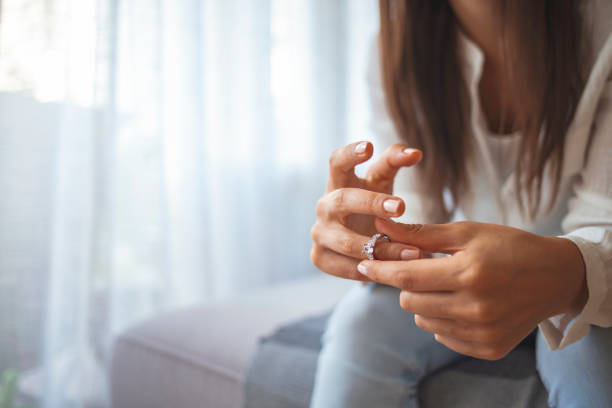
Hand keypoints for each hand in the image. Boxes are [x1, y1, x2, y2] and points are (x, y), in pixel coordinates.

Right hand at [310, 141, 422, 280]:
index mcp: (338, 182)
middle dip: (371, 203)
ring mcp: (319, 233)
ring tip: (413, 252)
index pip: (336, 161)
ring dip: (380, 248)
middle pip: (342, 200)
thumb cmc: (371, 203)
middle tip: (401, 206)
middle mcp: (324, 206)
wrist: (358, 240)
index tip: (369, 147)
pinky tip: (392, 272)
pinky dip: (369, 269)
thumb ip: (396, 162)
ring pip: (347, 241)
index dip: (349, 153)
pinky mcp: (320, 258)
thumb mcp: (382, 181)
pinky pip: (345, 266)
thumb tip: (416, 153)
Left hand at [357, 218, 587, 359]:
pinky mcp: (488, 349)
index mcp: (470, 274)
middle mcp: (476, 309)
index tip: (363, 263)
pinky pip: (443, 336)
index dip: (380, 270)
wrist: (555, 277)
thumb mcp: (466, 232)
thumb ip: (420, 234)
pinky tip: (463, 304)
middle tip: (425, 269)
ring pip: (423, 321)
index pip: (407, 277)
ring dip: (425, 302)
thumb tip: (380, 227)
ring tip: (449, 285)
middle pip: (410, 302)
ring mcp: (483, 333)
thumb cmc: (508, 247)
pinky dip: (443, 320)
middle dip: (408, 283)